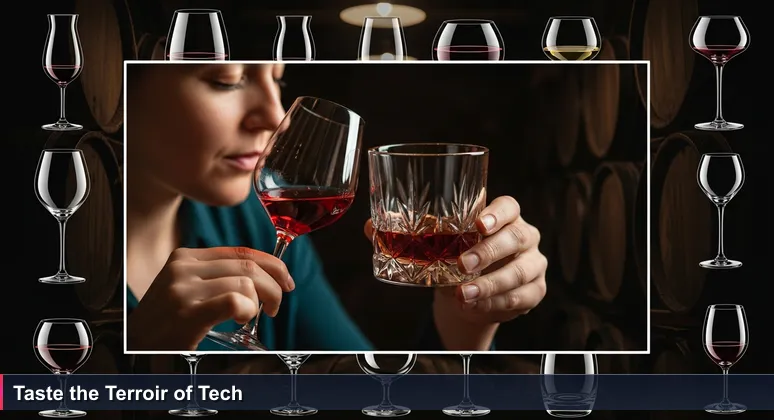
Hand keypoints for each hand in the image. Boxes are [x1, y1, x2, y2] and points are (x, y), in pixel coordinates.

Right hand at [127, 247, 293, 350]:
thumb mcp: (187, 289)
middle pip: (248, 266)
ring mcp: (183, 288)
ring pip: (245, 283)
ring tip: (250, 317)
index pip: (241, 251)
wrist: (133, 349)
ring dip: (261, 302)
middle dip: (274, 286)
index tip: (285, 281)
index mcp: (185, 257)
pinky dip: (247, 310)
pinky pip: (235, 300)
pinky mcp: (187, 311)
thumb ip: (217, 277)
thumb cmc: (167, 324)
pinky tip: (242, 320)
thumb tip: (264, 275)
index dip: (272, 265)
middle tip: (275, 307)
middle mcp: (183, 267)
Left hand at [436, 196, 547, 324]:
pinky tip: (475, 305)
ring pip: (519, 272)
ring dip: (489, 285)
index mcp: (507, 218)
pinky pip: (520, 297)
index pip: (508, 207)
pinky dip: (494, 302)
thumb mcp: (452, 249)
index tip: (479, 225)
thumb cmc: (462, 263)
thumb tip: (429, 236)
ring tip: (464, 294)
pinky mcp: (537, 289)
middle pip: (516, 237)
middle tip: (463, 265)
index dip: (496, 214)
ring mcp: (535, 263)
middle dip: (488, 252)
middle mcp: (526, 236)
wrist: (469, 297)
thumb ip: (446, 241)